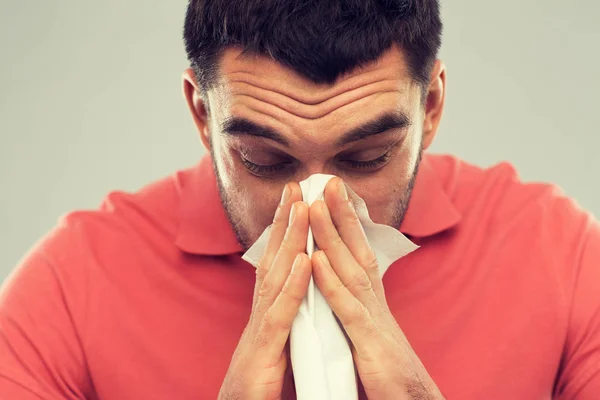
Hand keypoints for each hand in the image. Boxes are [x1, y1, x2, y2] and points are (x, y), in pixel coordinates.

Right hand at [219, 183, 310, 399]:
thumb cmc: (259, 376)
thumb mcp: (275, 337)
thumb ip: (284, 311)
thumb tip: (296, 288)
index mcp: (268, 307)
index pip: (278, 260)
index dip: (287, 229)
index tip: (298, 199)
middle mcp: (261, 309)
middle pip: (274, 258)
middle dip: (286, 220)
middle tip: (296, 186)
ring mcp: (261, 326)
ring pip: (277, 275)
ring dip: (291, 240)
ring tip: (303, 207)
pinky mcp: (265, 348)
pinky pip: (282, 312)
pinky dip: (295, 285)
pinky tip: (306, 260)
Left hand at [309, 178, 443, 399]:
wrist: (411, 398)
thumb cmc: (387, 366)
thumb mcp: (370, 327)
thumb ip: (357, 302)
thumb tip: (345, 279)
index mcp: (372, 297)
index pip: (358, 251)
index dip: (346, 221)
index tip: (331, 193)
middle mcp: (375, 300)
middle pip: (358, 249)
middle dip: (342, 214)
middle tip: (327, 180)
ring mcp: (373, 318)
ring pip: (352, 269)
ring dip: (333, 237)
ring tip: (314, 206)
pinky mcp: (369, 342)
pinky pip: (347, 308)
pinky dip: (331, 283)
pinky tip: (316, 259)